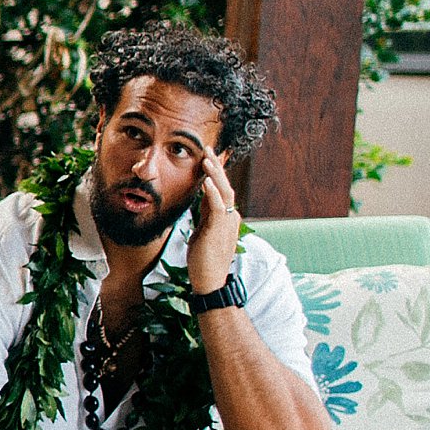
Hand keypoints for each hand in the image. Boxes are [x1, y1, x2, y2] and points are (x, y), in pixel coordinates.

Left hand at [187, 147, 240, 294]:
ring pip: (224, 192)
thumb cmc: (203, 259)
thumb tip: (199, 200)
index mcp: (226, 217)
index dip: (215, 173)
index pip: (221, 189)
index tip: (208, 157)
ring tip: (207, 158)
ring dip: (215, 174)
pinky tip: (205, 180)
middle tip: (209, 148)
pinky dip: (212, 192)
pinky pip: (218, 206)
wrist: (209, 280)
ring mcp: (227, 222)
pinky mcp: (218, 229)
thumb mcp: (202, 231)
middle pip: (225, 186)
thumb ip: (203, 215)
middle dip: (217, 166)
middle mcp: (230, 217)